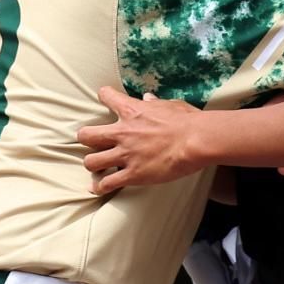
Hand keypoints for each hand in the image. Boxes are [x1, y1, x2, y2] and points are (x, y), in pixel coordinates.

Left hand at [78, 86, 206, 193]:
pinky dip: (101, 187)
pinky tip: (100, 188)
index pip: (106, 96)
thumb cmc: (188, 121)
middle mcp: (122, 132)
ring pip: (91, 162)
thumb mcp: (172, 105)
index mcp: (132, 110)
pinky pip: (107, 184)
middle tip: (93, 142)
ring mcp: (125, 154)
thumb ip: (156, 103)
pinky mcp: (133, 174)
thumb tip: (148, 98)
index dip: (105, 96)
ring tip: (98, 167)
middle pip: (86, 135)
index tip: (106, 98)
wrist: (197, 140)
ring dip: (94, 164)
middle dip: (86, 139)